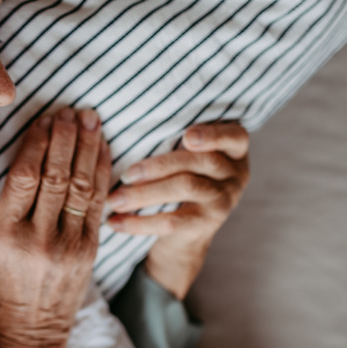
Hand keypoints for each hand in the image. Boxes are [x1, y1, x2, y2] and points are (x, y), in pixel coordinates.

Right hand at [0, 108, 110, 347]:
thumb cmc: (6, 281)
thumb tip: (32, 155)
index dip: (36, 142)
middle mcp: (38, 238)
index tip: (44, 119)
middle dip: (65, 138)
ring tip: (90, 120)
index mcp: (5, 234)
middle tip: (70, 111)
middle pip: (56, 176)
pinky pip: (99, 203)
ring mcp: (68, 245)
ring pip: (82, 186)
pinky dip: (103, 172)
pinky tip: (104, 149)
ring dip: (88, 147)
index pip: (23, 176)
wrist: (32, 327)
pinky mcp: (90, 250)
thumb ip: (11, 203)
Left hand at [107, 122, 249, 298]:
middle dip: (158, 166)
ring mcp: (224, 199)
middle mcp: (234, 173)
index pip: (233, 136)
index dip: (212, 135)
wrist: (185, 231)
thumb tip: (117, 119)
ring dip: (145, 193)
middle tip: (125, 174)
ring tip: (114, 200)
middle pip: (200, 161)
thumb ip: (170, 137)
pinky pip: (173, 221)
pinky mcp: (208, 224)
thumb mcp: (182, 153)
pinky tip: (115, 222)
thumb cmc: (176, 175)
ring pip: (185, 188)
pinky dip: (139, 222)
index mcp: (232, 148)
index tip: (188, 137)